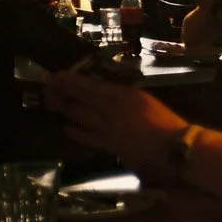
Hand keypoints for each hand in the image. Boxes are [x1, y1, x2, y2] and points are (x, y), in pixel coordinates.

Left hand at [45, 71, 186, 175]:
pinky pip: (85, 136)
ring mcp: (105, 128)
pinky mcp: (106, 144)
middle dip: (62, 92)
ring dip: (65, 108)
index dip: (71, 80)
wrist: (171, 146)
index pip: (90, 85)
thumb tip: (102, 88)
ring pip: (78, 116)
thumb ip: (122, 93)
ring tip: (56, 104)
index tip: (57, 75)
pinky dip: (74, 131)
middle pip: (79, 99)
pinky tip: (66, 127)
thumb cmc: (164, 119)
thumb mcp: (143, 98)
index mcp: (121, 96)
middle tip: (50, 87)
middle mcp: (109, 110)